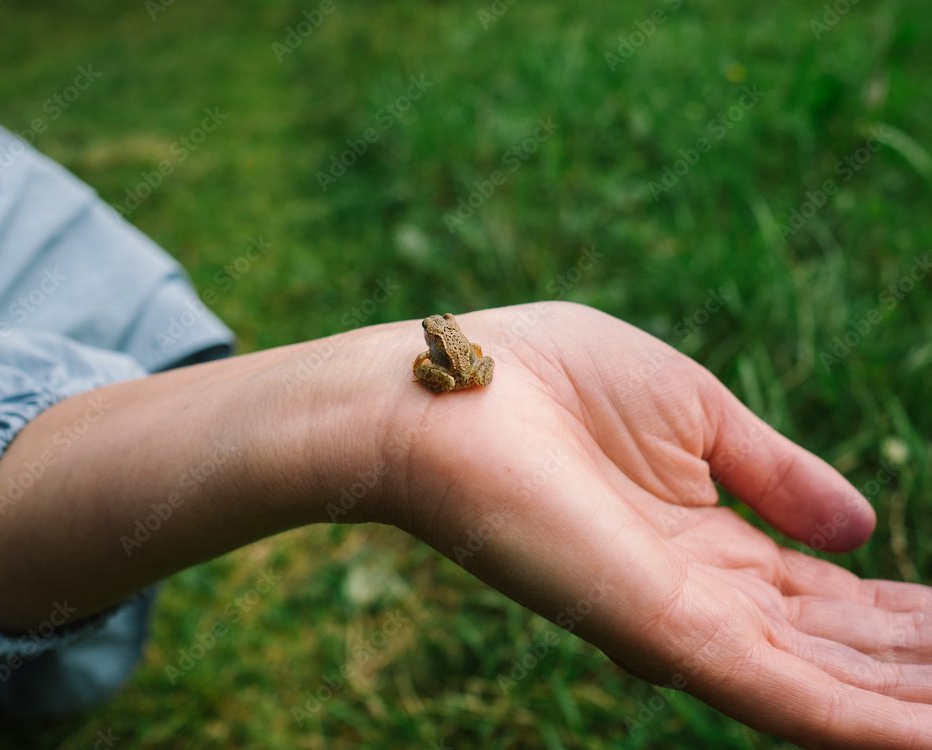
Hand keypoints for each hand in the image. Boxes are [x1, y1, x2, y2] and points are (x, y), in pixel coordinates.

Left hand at [374, 302, 930, 748]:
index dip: (900, 614)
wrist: (452, 389)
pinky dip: (868, 721)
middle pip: (834, 646)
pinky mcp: (661, 633)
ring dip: (912, 698)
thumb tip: (866, 527)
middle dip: (917, 663)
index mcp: (703, 536)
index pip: (823, 592)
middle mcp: (697, 592)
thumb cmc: (552, 378)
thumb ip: (776, 474)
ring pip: (826, 683)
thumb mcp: (695, 412)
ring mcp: (681, 618)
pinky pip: (785, 694)